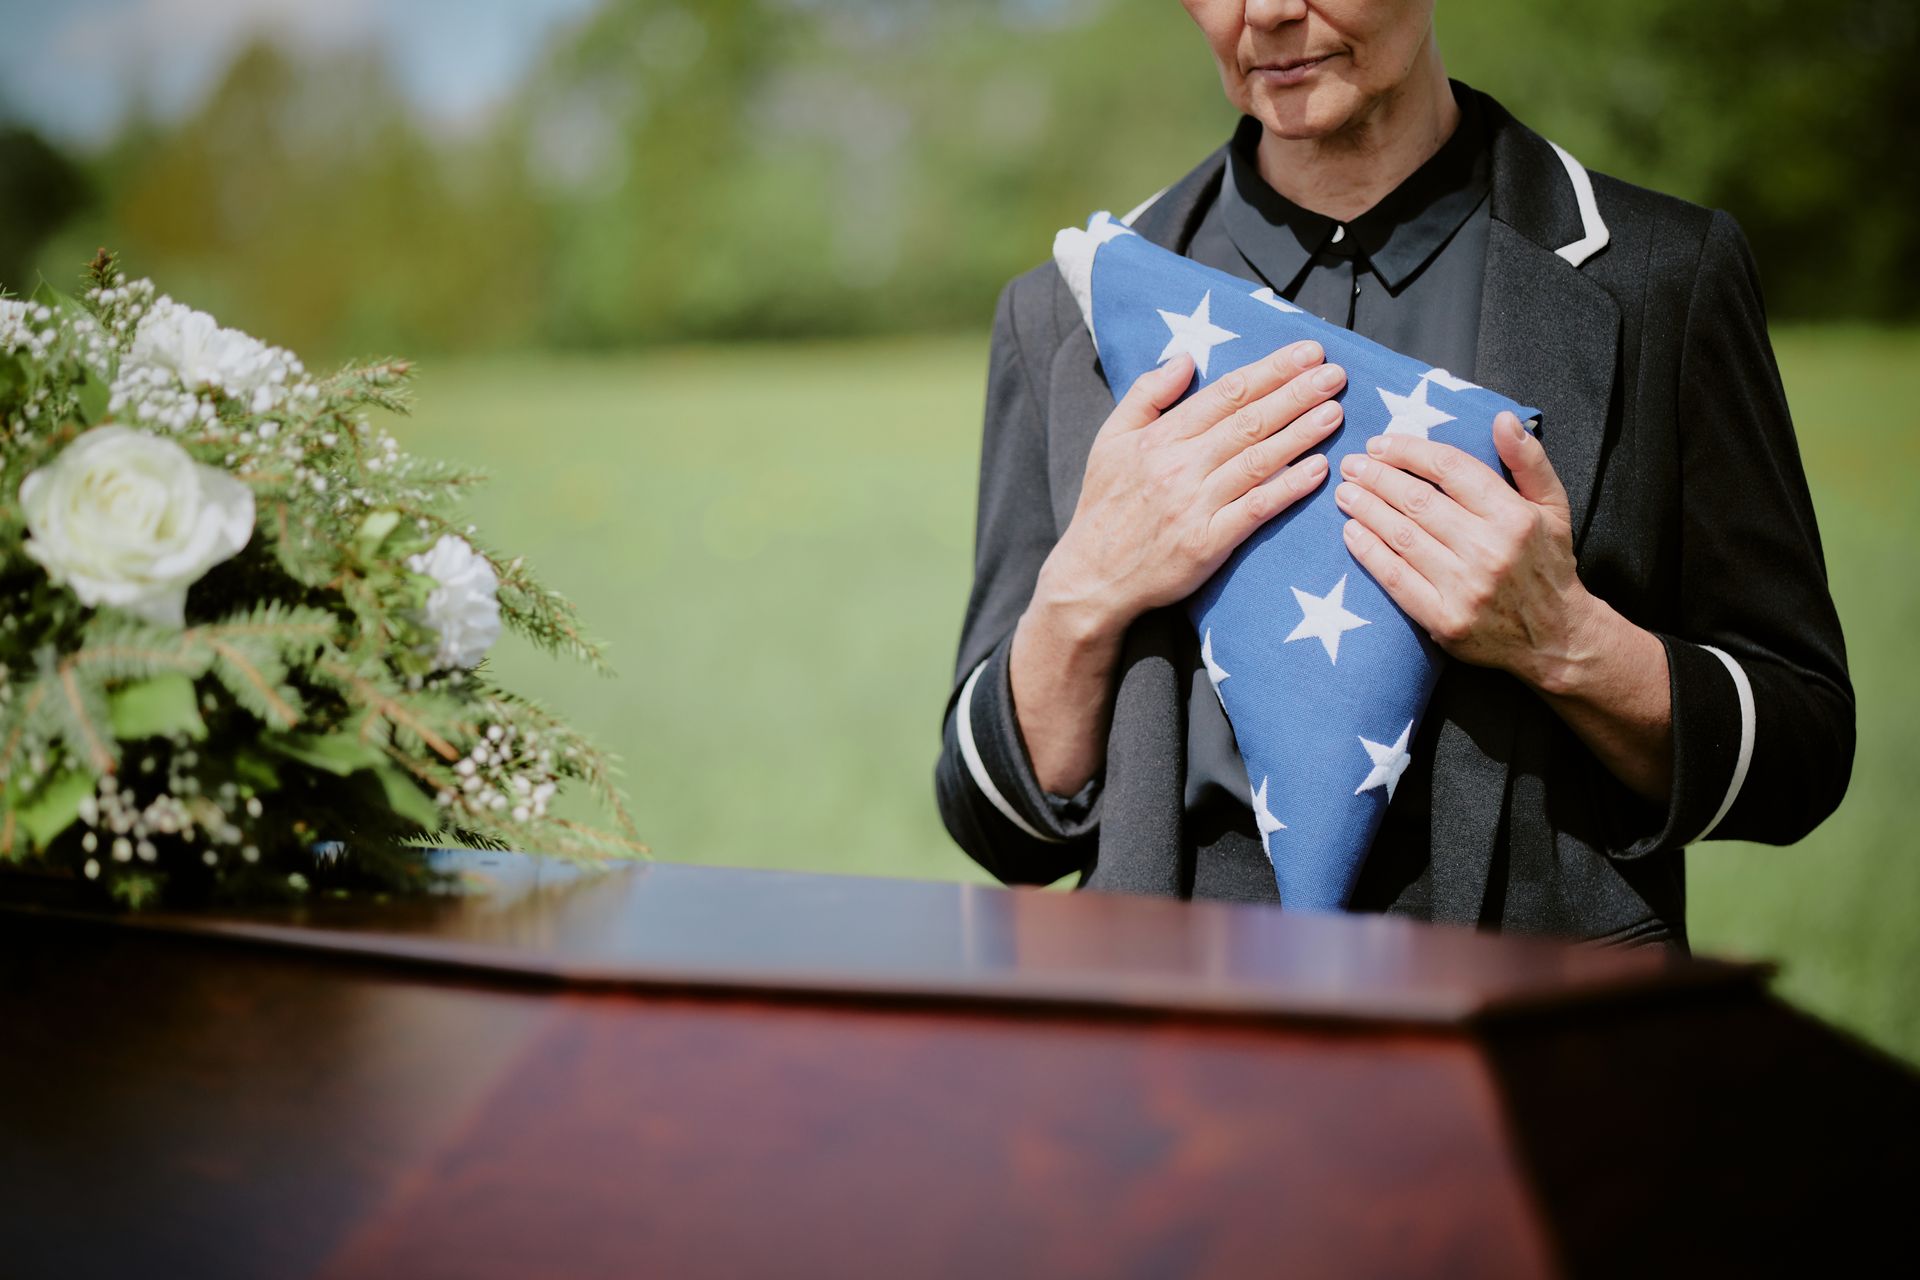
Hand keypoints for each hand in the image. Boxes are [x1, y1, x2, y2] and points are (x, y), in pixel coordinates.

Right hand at [1037, 340, 1346, 638]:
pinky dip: (1288, 487)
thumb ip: (1146, 394)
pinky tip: (1318, 469)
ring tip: (1334, 411)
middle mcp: (1179, 466)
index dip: (1270, 371)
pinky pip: (1256, 509)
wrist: (1091, 577)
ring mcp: (1195, 505)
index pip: (1225, 394)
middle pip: (1248, 421)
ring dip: (1301, 433)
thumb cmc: (1104, 507)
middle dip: (1296, 394)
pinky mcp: (1208, 543)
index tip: (1305, 353)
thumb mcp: (1109, 440)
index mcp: (1159, 438)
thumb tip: (1186, 359)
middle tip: (1335, 374)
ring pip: (1257, 460)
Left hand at [1333, 411, 1602, 694]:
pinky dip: (1369, 553)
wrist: (1554, 638)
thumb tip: (1503, 419)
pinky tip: (1351, 533)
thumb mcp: (1554, 507)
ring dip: (1366, 510)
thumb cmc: (1547, 564)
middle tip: (1351, 465)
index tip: (1380, 443)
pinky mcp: (1444, 619)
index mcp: (1514, 516)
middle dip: (1377, 478)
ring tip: (1345, 493)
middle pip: (1418, 501)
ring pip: (1402, 537)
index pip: (1450, 469)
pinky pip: (1396, 579)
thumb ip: (1529, 460)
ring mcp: (1465, 587)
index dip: (1409, 451)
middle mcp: (1490, 549)